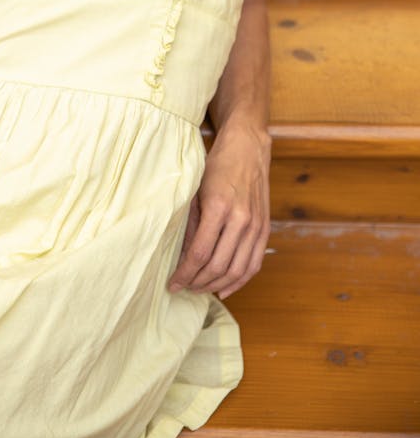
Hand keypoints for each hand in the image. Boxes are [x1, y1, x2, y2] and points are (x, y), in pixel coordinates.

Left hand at [168, 122, 270, 299]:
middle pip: (218, 266)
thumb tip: (180, 256)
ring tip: (199, 288)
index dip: (184, 273)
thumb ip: (190, 223)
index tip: (172, 283)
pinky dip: (239, 281)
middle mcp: (241, 219)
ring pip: (237, 271)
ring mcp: (256, 226)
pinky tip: (224, 288)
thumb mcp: (196, 189)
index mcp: (219, 207)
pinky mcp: (265, 229)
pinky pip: (254, 264)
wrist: (247, 148)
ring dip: (216, 285)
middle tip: (183, 287)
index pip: (199, 253)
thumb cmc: (217, 166)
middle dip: (198, 282)